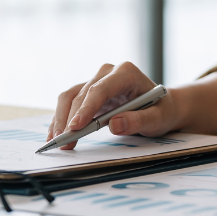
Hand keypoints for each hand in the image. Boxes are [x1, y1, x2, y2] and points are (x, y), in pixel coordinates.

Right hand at [49, 62, 183, 147]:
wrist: (161, 107)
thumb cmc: (161, 110)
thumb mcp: (157, 118)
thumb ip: (139, 120)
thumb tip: (115, 124)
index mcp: (127, 73)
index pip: (101, 89)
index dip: (86, 108)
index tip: (75, 127)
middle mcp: (109, 72)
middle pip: (83, 94)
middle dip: (71, 120)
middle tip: (64, 143)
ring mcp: (97, 80)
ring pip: (70, 97)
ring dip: (61, 119)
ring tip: (58, 142)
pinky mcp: (89, 92)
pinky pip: (69, 103)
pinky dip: (61, 118)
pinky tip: (56, 134)